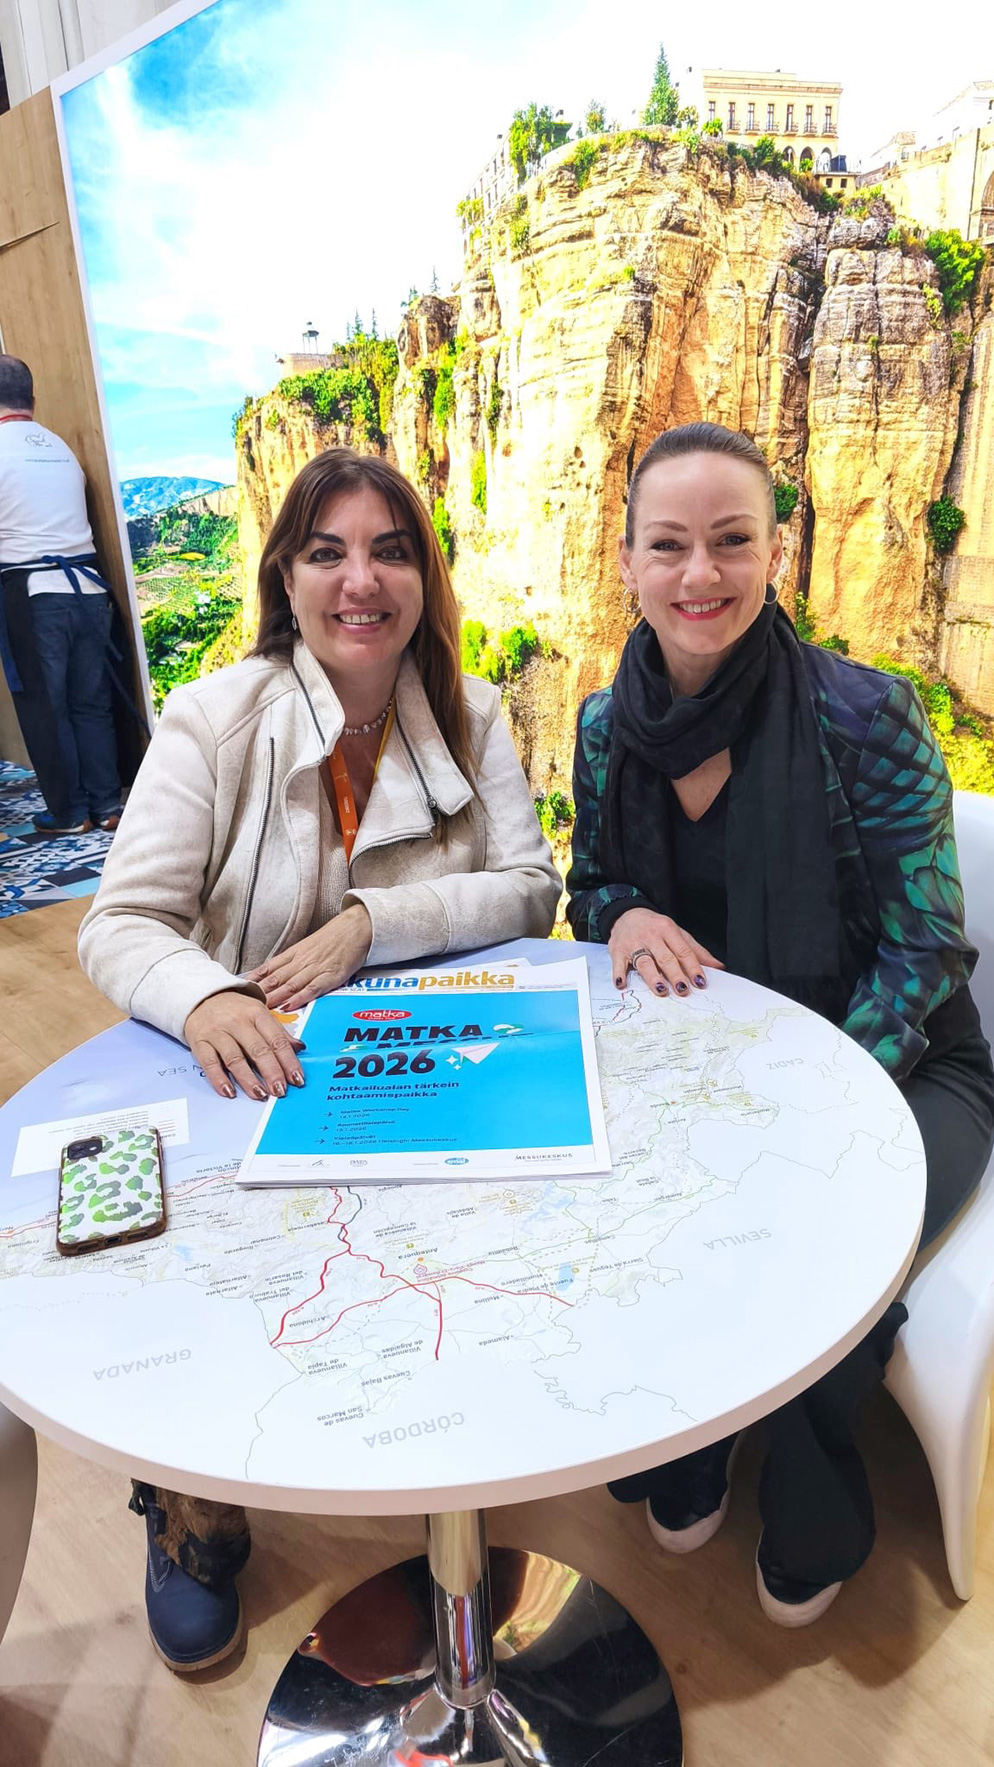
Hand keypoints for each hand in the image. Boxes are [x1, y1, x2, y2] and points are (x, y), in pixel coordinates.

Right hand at [184, 992, 305, 1100]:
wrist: (200, 997)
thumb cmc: (234, 1009)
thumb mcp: (258, 1013)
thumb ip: (277, 1032)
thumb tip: (299, 1048)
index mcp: (256, 1013)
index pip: (276, 1040)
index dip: (288, 1061)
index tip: (297, 1079)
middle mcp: (237, 1021)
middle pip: (258, 1050)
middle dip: (271, 1072)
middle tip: (280, 1091)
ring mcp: (217, 1032)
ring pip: (235, 1058)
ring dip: (248, 1079)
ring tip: (259, 1094)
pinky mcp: (200, 1042)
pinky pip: (210, 1063)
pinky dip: (219, 1079)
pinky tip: (229, 1092)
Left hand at [247, 905, 372, 1009]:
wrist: (357, 926)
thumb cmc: (334, 937)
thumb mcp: (309, 945)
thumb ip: (292, 959)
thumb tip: (274, 971)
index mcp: (295, 953)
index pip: (269, 968)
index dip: (254, 980)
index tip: (239, 989)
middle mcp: (301, 961)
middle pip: (276, 979)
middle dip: (260, 993)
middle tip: (244, 1004)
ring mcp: (316, 968)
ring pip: (290, 985)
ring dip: (274, 997)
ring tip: (261, 1008)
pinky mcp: (331, 976)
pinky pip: (312, 988)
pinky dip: (299, 998)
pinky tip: (289, 1005)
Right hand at [608, 907, 723, 997]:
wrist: (625, 914)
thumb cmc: (655, 928)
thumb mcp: (677, 933)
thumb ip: (696, 951)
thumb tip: (718, 967)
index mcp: (668, 929)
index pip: (683, 951)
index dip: (692, 967)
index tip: (700, 982)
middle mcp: (651, 936)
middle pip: (665, 958)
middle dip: (675, 975)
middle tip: (683, 990)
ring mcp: (634, 943)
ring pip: (645, 962)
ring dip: (653, 977)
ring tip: (661, 990)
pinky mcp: (618, 950)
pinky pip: (618, 963)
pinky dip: (619, 974)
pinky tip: (622, 984)